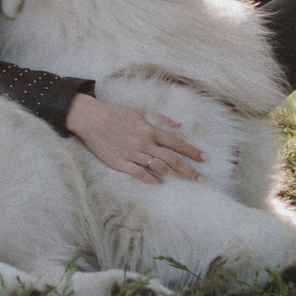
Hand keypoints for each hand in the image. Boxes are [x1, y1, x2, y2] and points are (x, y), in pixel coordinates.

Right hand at [65, 92, 203, 184]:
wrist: (90, 118)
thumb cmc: (115, 113)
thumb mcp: (139, 111)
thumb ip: (160, 118)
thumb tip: (179, 125)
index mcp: (149, 130)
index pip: (176, 143)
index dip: (192, 151)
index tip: (205, 158)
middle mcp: (144, 143)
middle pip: (171, 159)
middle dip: (188, 169)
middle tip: (201, 179)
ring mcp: (133, 154)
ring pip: (158, 167)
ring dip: (174, 176)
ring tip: (186, 183)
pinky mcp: (121, 163)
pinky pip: (139, 174)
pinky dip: (151, 180)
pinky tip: (160, 185)